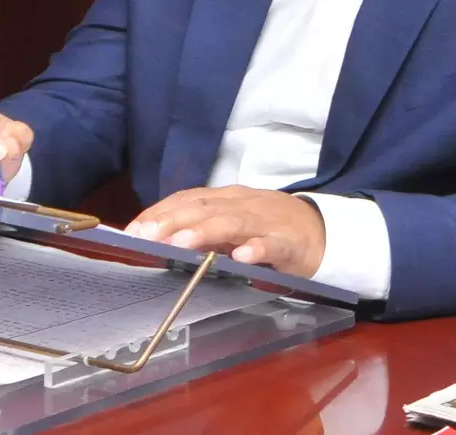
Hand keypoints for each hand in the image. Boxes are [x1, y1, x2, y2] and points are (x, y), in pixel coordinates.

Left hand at [125, 186, 325, 276]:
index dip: (159, 212)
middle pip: (203, 207)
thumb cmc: (269, 229)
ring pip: (232, 222)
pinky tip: (242, 258)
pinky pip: (272, 244)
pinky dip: (257, 249)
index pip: (187, 199)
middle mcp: (243, 204)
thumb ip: (202, 229)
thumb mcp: (233, 224)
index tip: (132, 230)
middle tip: (144, 237)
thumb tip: (159, 240)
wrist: (323, 233)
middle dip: (171, 221)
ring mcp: (267, 221)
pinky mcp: (290, 242)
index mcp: (227, 199)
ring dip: (204, 232)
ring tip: (180, 244)